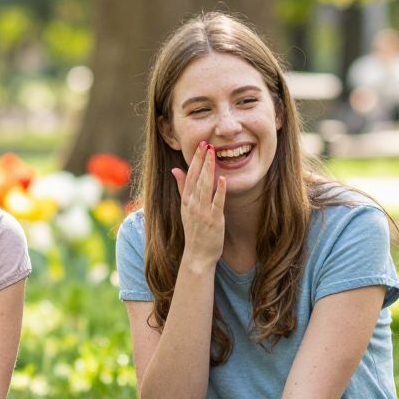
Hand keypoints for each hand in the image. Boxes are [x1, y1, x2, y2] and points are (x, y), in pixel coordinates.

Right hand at [171, 142, 225, 265]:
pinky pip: (217, 203)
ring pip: (205, 187)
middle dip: (201, 160)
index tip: (200, 145)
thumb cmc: (194, 231)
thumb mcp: (186, 208)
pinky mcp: (213, 220)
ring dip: (208, 170)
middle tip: (206, 143)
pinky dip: (219, 190)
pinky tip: (222, 178)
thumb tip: (175, 170)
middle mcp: (192, 204)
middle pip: (197, 178)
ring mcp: (202, 212)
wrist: (197, 255)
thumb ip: (182, 188)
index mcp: (186, 200)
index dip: (195, 159)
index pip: (190, 175)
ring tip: (213, 154)